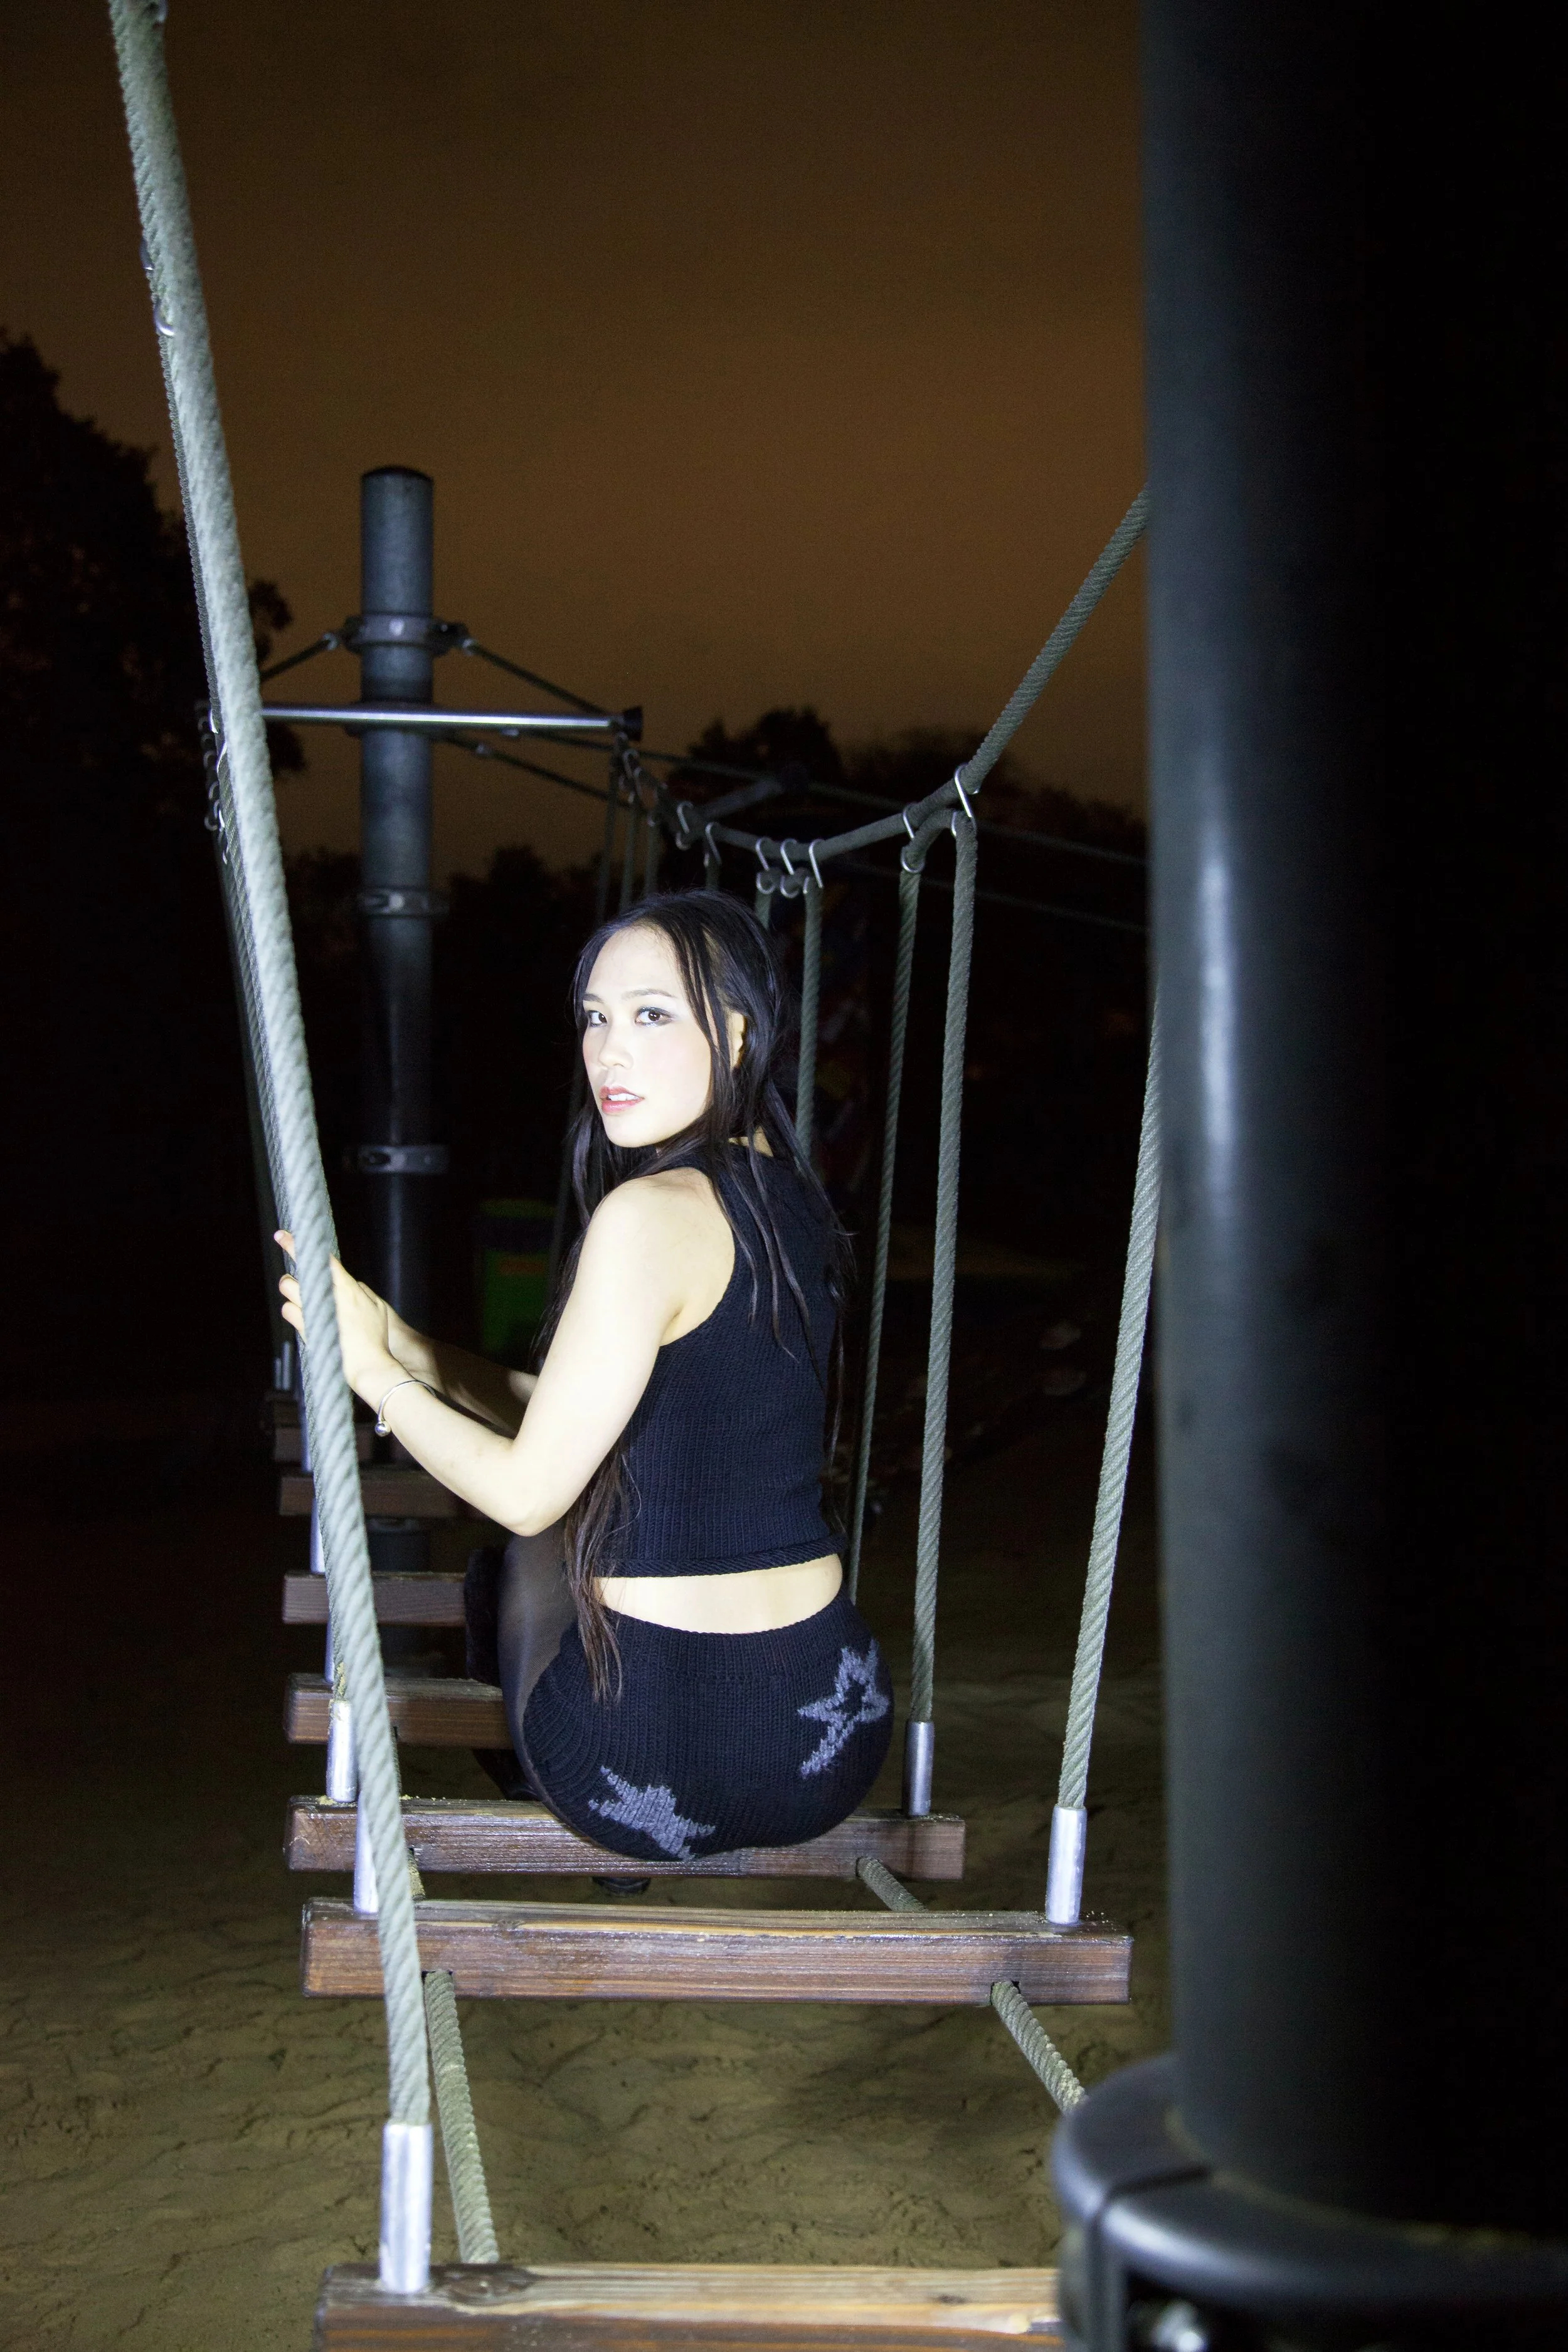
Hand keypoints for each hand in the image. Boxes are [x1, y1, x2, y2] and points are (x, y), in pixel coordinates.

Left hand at [275, 1231, 398, 1404]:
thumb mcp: (376, 1307)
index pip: (320, 1260)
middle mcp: (329, 1297)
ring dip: (291, 1294)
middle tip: (295, 1280)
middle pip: (296, 1277)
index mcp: (347, 1287)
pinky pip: (290, 1313)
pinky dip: (294, 1312)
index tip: (282, 1235)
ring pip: (288, 1294)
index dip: (297, 1245)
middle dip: (292, 1277)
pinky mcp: (306, 1329)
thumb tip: (348, 1282)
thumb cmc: (376, 1337)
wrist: (368, 1364)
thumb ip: (359, 1291)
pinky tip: (304, 1318)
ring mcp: (315, 1314)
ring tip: (301, 1300)